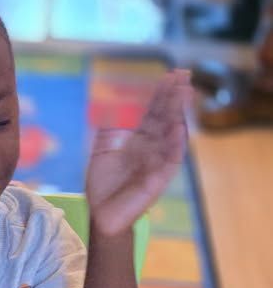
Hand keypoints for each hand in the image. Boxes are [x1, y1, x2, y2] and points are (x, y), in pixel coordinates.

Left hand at [86, 69, 190, 237]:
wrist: (102, 213)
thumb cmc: (104, 182)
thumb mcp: (103, 148)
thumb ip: (110, 126)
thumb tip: (112, 101)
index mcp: (140, 138)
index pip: (153, 111)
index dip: (161, 93)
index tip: (170, 74)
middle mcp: (152, 147)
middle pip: (165, 117)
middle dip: (174, 96)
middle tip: (183, 75)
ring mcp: (157, 162)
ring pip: (171, 134)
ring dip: (178, 113)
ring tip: (185, 93)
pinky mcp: (158, 179)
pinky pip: (170, 161)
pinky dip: (174, 145)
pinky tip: (179, 128)